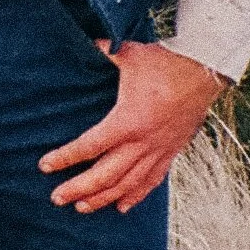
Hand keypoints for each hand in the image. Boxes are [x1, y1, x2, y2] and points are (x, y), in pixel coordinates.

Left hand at [38, 42, 227, 214]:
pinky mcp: (171, 152)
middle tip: (56, 198)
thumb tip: (84, 42)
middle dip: (79, 188)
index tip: (45, 165)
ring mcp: (158, 150)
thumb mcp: (129, 55)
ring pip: (127, 184)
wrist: (204, 73)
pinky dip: (136, 195)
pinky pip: (152, 180)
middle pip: (105, 175)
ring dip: (103, 198)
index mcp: (127, 120)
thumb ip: (103, 51)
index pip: (89, 146)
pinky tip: (122, 207)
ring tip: (82, 207)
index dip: (65, 158)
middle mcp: (142, 142)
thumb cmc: (165, 63)